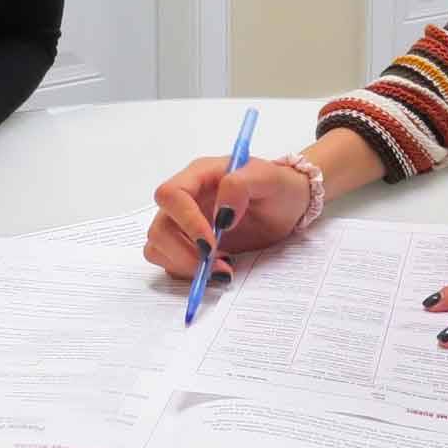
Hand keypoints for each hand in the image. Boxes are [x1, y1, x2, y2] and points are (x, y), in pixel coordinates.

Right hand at [143, 155, 311, 279]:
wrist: (288, 206)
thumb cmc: (278, 187)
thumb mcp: (269, 179)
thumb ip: (241, 185)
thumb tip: (221, 213)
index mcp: (199, 175)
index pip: (171, 194)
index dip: (186, 221)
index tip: (212, 243)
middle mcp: (186, 199)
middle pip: (160, 227)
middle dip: (185, 253)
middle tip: (220, 264)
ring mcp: (183, 223)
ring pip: (159, 247)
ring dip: (185, 265)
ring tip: (223, 269)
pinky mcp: (188, 244)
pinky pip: (169, 262)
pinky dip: (188, 272)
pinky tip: (217, 269)